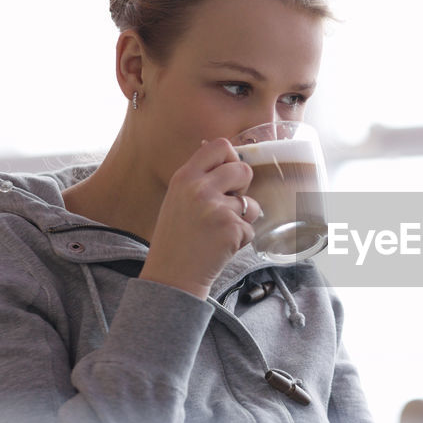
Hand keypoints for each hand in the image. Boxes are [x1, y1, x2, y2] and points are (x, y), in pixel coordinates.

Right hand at [140, 139, 263, 298]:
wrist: (171, 276)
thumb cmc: (177, 239)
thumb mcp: (178, 199)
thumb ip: (199, 179)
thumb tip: (229, 157)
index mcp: (185, 177)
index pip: (219, 146)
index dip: (231, 158)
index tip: (228, 176)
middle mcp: (199, 188)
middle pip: (243, 169)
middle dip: (243, 188)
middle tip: (227, 206)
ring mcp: (216, 208)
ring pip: (251, 203)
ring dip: (243, 219)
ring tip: (219, 232)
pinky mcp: (231, 228)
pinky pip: (250, 228)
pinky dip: (241, 239)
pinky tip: (220, 247)